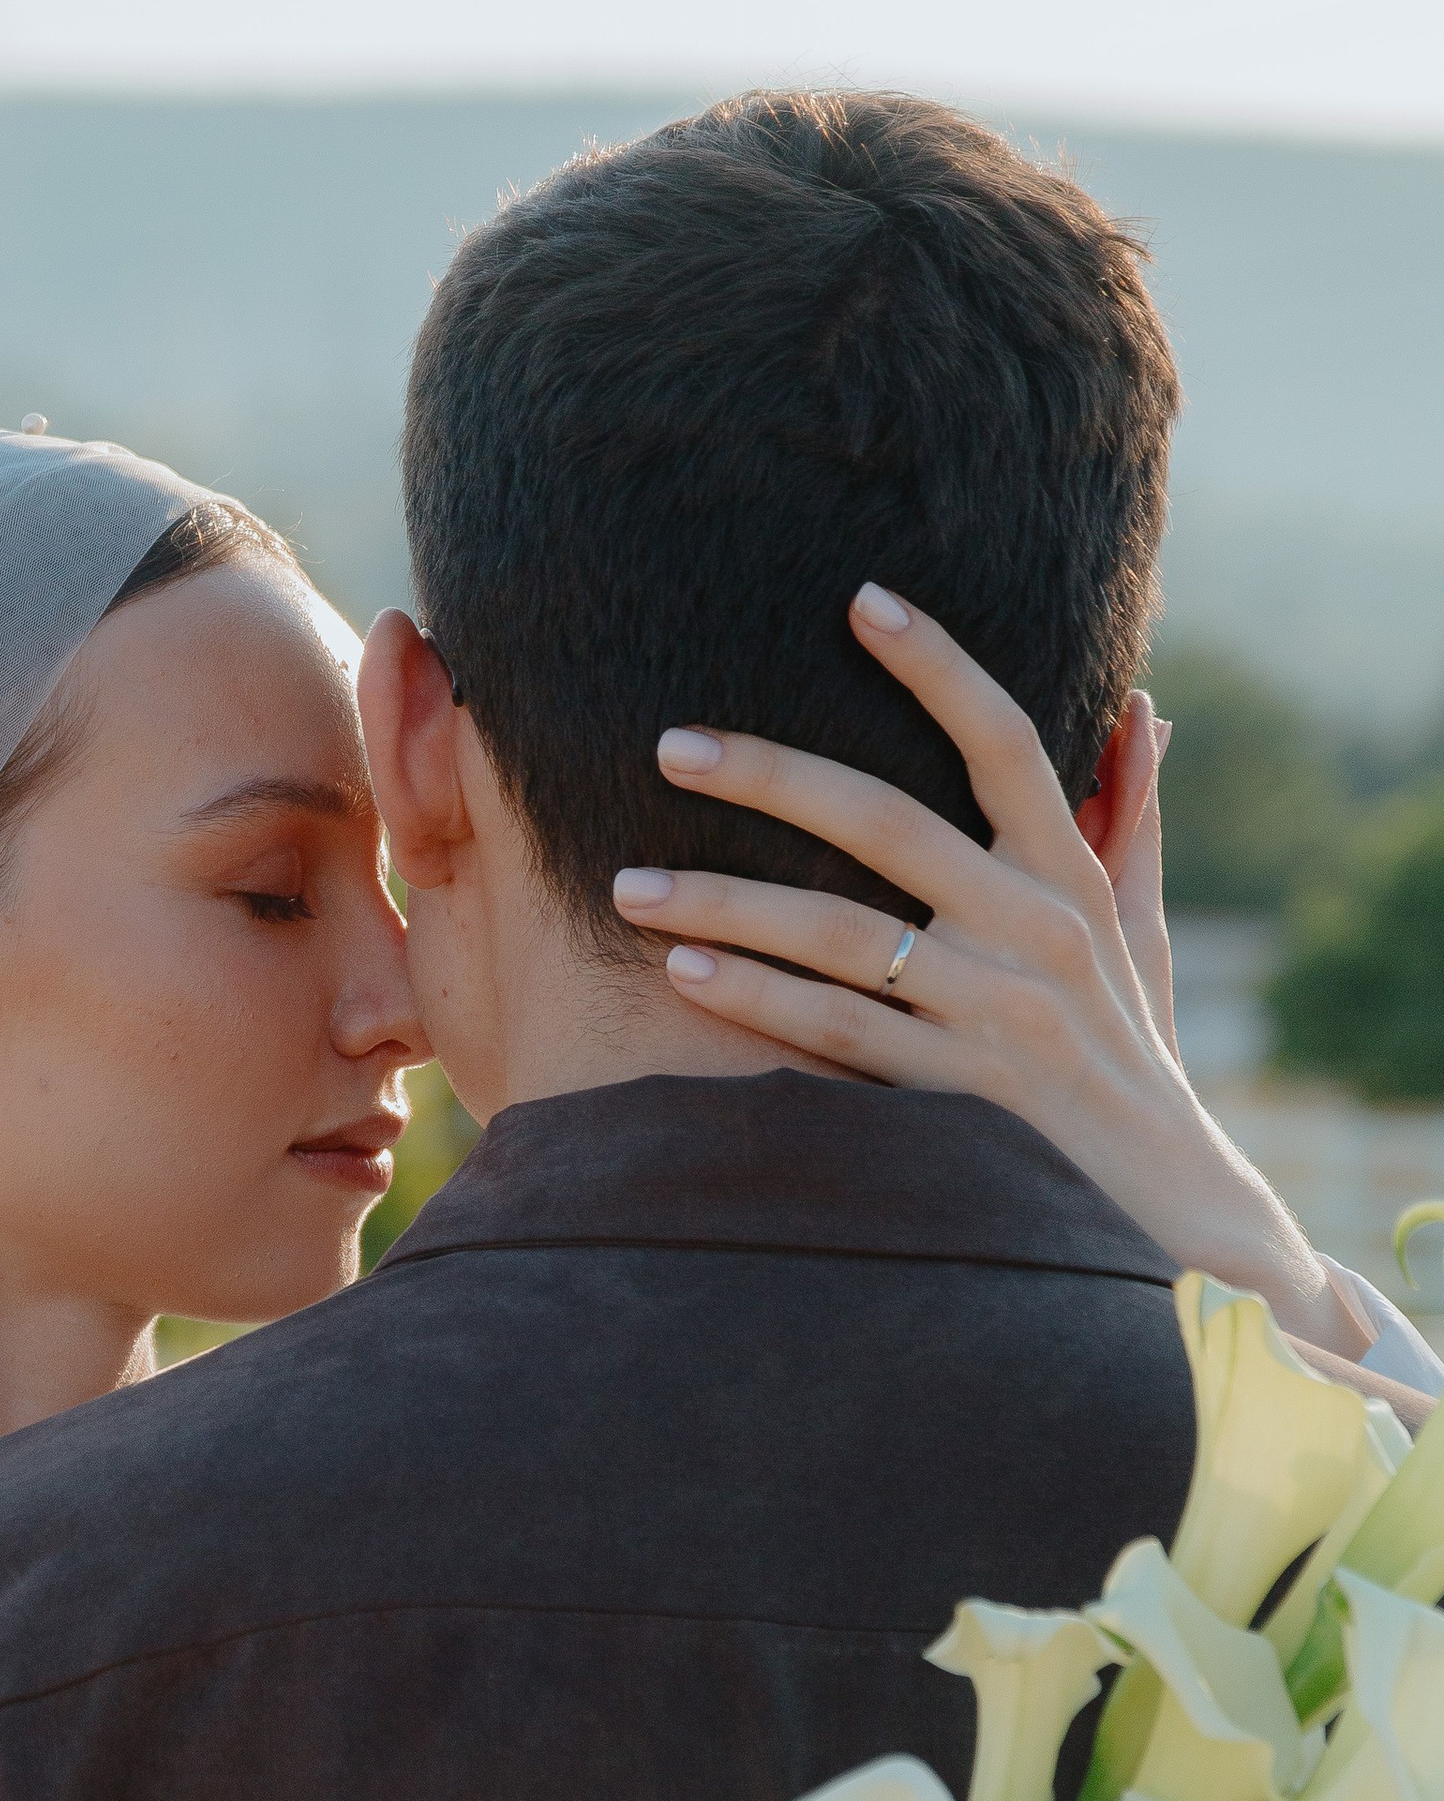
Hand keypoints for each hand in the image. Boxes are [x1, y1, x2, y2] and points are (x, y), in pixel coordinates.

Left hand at [610, 588, 1363, 1361]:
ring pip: (840, 935)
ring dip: (725, 900)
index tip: (860, 602)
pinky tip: (682, 972)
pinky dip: (757, 1003)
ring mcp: (996, 1012)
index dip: (938, 665)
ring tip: (627, 883)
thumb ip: (1133, 820)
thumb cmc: (1135, 1050)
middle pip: (887, 821)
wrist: (1172, 1198)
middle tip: (667, 743)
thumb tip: (1143, 709)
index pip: (1006, 739)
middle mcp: (1037, 927)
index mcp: (1075, 871)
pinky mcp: (959, 1093)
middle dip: (770, 777)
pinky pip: (838, 1036)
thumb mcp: (1144, 930)